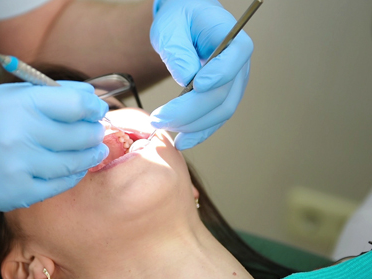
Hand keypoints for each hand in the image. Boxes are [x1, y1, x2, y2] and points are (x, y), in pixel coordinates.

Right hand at [0, 81, 108, 215]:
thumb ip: (45, 94)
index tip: (96, 109)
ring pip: (74, 162)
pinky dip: (73, 175)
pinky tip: (74, 167)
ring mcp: (21, 167)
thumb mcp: (2, 96)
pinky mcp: (19, 192)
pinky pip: (60, 184)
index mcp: (17, 105)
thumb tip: (87, 96)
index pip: (75, 104)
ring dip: (90, 155)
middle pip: (80, 134)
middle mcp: (20, 135)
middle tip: (96, 130)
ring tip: (94, 150)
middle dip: (94, 131)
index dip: (92, 107)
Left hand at [149, 0, 252, 149]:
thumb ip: (178, 50)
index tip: (194, 85)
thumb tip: (185, 78)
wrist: (186, 21)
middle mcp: (239, 65)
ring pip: (220, 113)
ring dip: (191, 126)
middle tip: (159, 118)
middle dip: (190, 111)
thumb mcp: (172, 26)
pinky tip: (180, 141)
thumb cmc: (180, 18)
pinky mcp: (222, 97)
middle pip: (222, 95)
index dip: (217, 76)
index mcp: (234, 40)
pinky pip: (214, 119)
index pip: (233, 61)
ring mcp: (233, 84)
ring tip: (162, 127)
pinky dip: (198, 132)